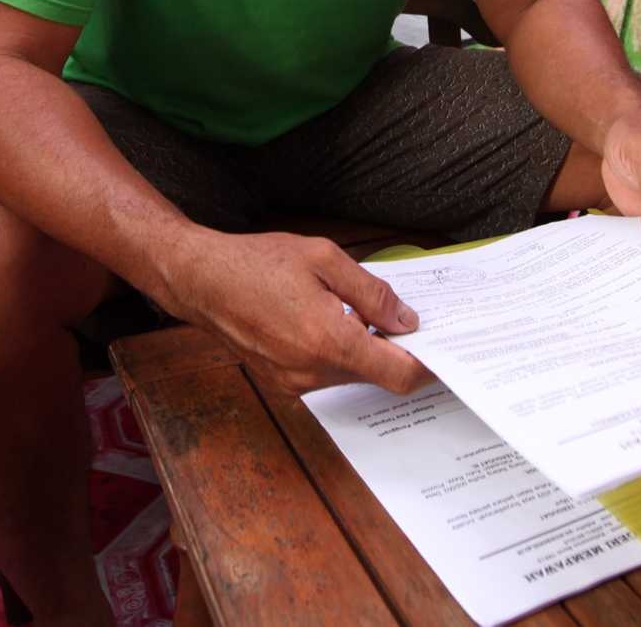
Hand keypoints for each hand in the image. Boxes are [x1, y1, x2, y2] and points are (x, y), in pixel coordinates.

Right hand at [159, 230, 433, 396]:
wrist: (201, 281)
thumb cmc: (258, 262)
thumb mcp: (324, 259)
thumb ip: (371, 291)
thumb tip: (406, 319)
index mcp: (330, 341)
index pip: (398, 374)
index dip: (425, 365)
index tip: (439, 348)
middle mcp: (313, 372)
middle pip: (377, 375)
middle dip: (394, 349)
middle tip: (402, 316)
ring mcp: (295, 382)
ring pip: (352, 375)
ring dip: (364, 350)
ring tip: (356, 311)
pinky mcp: (282, 382)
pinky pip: (326, 375)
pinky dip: (338, 354)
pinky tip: (328, 322)